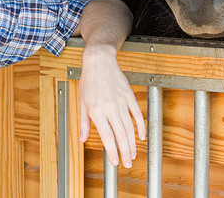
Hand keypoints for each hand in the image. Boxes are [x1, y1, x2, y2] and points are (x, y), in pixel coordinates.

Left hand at [78, 44, 145, 167]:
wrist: (99, 61)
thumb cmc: (89, 81)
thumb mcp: (82, 102)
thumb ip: (84, 122)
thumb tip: (83, 139)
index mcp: (97, 111)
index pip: (107, 136)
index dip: (112, 151)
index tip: (115, 161)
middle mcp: (110, 108)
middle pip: (120, 135)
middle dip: (125, 152)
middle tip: (127, 163)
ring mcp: (121, 102)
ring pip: (129, 127)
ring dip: (132, 143)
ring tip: (133, 154)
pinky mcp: (129, 96)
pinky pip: (137, 114)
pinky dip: (140, 126)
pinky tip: (141, 136)